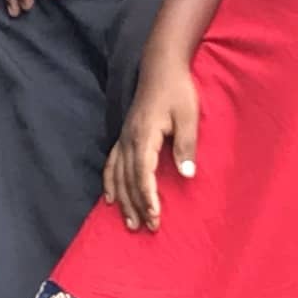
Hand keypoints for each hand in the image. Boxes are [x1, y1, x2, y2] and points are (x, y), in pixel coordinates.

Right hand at [103, 60, 198, 232]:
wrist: (161, 69)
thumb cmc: (178, 92)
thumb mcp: (189, 117)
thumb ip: (186, 146)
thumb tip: (187, 174)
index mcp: (144, 135)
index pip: (143, 173)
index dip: (148, 196)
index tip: (156, 216)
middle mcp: (129, 139)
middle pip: (128, 179)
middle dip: (136, 205)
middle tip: (146, 228)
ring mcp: (123, 138)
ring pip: (117, 175)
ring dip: (122, 199)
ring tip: (129, 222)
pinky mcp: (124, 136)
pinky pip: (111, 164)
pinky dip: (109, 182)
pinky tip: (109, 197)